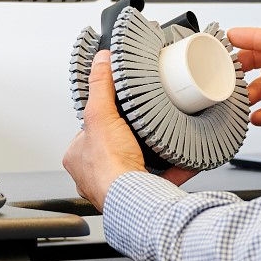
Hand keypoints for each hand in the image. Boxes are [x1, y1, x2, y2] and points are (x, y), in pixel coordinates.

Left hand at [62, 50, 198, 209]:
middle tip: (144, 124)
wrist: (134, 200)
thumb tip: (100, 61)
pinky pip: (160, 178)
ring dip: (149, 154)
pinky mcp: (142, 194)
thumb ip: (101, 86)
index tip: (119, 108)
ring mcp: (118, 187)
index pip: (89, 130)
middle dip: (129, 136)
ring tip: (161, 138)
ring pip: (135, 164)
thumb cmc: (110, 168)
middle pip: (113, 147)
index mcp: (78, 158)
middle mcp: (94, 176)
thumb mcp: (100, 115)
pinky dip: (173, 168)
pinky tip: (183, 157)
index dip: (104, 116)